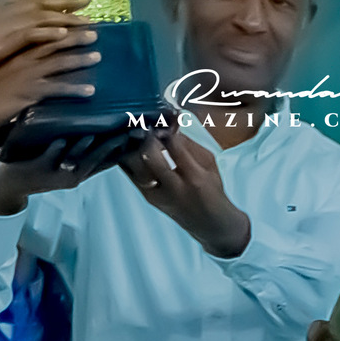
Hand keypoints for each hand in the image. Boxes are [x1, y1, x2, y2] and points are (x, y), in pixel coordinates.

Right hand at [0, 33, 102, 142]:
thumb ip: (8, 60)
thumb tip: (18, 60)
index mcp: (12, 48)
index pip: (40, 31)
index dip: (59, 24)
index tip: (74, 19)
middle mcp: (22, 56)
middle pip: (55, 41)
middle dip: (76, 35)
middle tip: (95, 31)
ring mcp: (27, 73)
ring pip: (60, 61)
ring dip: (81, 58)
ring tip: (97, 55)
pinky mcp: (30, 91)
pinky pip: (58, 88)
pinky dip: (75, 89)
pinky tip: (89, 90)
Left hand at [0, 133, 130, 212]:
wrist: (10, 187)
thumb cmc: (40, 169)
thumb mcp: (66, 164)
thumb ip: (83, 150)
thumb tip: (101, 129)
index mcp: (82, 172)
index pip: (109, 161)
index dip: (125, 149)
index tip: (141, 135)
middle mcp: (73, 175)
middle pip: (96, 160)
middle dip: (112, 145)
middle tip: (127, 129)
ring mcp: (55, 173)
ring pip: (73, 160)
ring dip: (83, 148)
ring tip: (93, 133)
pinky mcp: (37, 170)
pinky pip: (47, 158)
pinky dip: (53, 150)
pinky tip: (59, 140)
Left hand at [118, 130, 250, 257]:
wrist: (211, 225)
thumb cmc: (213, 189)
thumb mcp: (209, 164)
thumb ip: (189, 144)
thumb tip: (169, 123)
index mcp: (195, 177)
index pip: (175, 146)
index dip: (166, 127)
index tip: (162, 115)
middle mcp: (174, 188)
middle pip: (149, 157)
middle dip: (145, 135)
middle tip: (143, 121)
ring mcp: (158, 195)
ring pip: (135, 167)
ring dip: (132, 145)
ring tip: (133, 129)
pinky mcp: (148, 198)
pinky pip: (131, 175)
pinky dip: (126, 157)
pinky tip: (126, 144)